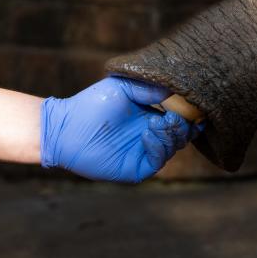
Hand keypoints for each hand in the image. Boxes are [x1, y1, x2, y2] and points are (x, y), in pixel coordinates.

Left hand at [40, 76, 201, 182]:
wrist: (66, 127)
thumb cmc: (91, 104)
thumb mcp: (122, 88)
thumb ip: (147, 88)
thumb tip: (173, 90)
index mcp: (150, 118)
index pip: (178, 120)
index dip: (187, 114)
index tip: (190, 105)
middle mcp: (150, 137)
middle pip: (180, 135)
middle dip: (181, 125)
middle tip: (173, 115)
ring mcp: (143, 154)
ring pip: (172, 148)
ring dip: (169, 135)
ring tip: (157, 122)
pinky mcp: (135, 169)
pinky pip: (156, 161)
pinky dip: (157, 147)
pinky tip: (147, 133)